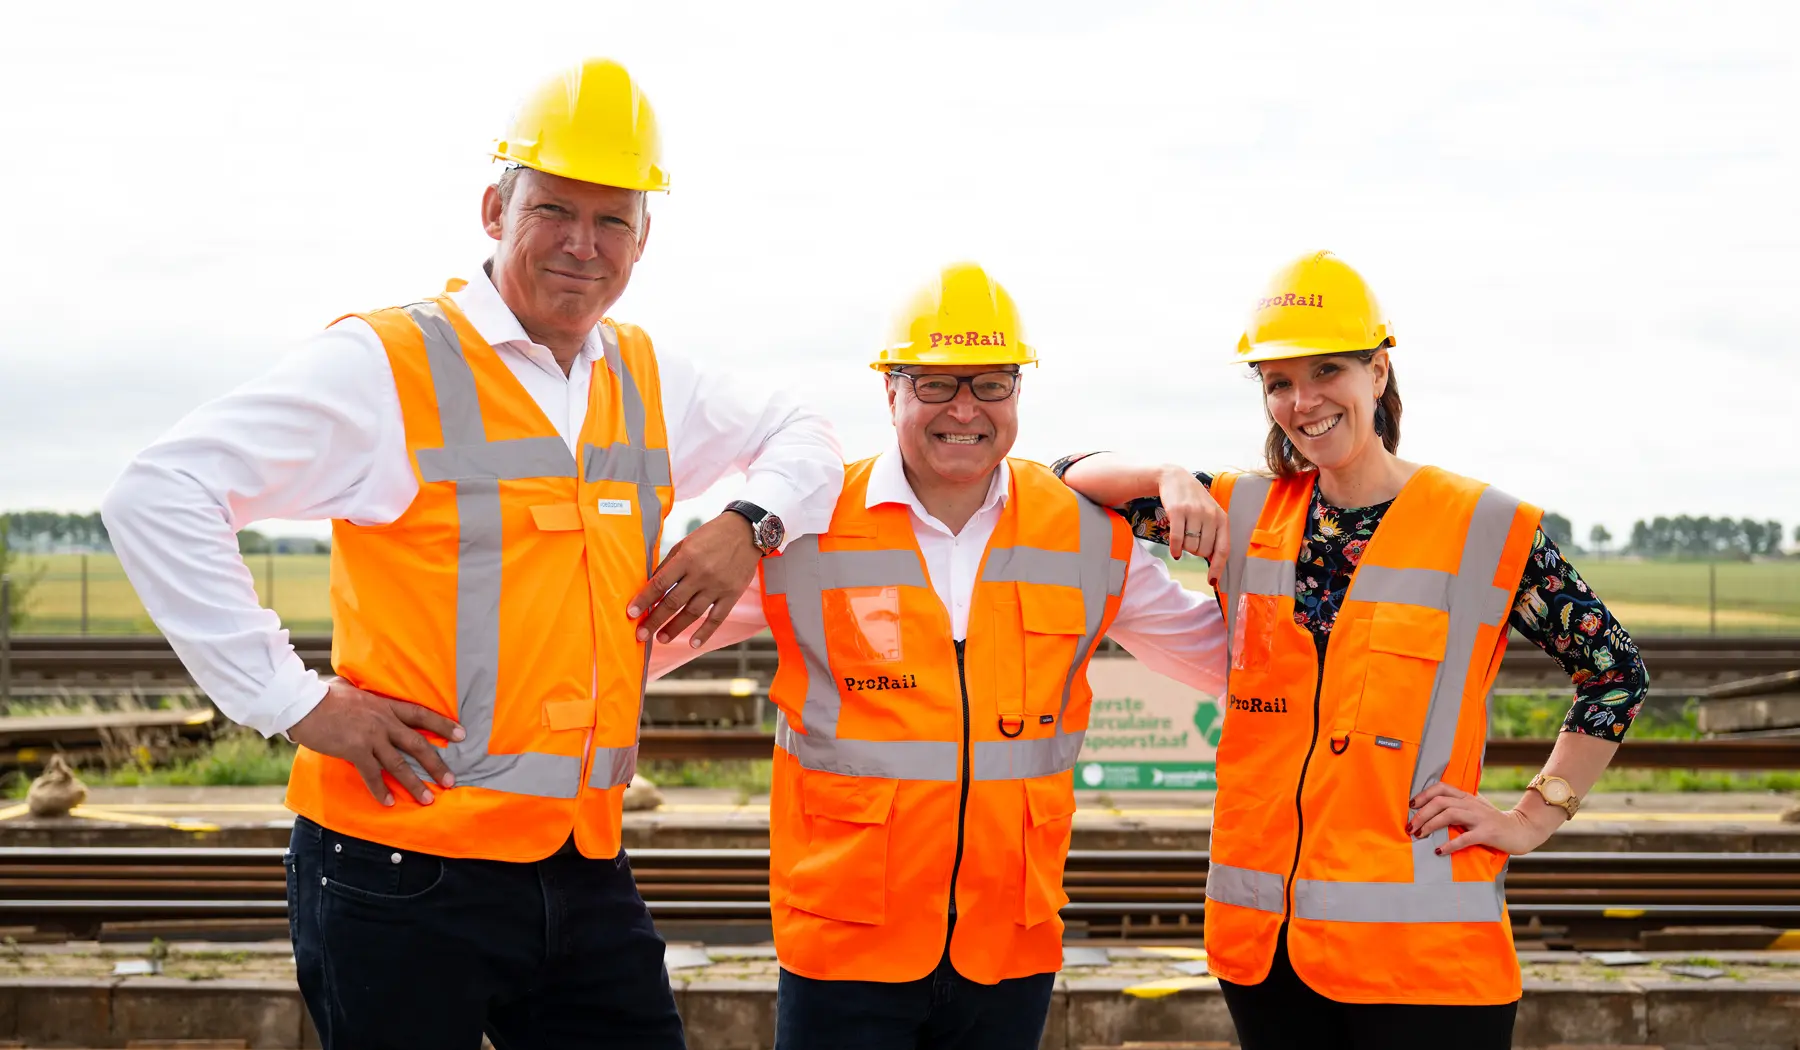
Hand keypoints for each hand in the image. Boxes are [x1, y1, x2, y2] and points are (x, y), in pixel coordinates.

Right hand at [285, 678, 464, 806]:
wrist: (302, 703)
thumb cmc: (324, 696)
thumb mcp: (353, 690)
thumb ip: (366, 696)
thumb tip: (362, 692)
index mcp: (385, 705)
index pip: (421, 714)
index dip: (443, 725)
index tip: (462, 735)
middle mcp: (383, 721)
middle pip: (417, 744)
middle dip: (436, 764)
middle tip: (450, 780)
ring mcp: (371, 736)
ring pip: (399, 764)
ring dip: (414, 784)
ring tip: (428, 799)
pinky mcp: (355, 750)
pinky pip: (373, 775)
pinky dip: (381, 790)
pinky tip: (389, 802)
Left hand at [626, 512, 762, 647]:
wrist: (746, 532)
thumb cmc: (711, 536)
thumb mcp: (686, 543)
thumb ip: (670, 564)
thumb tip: (651, 585)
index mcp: (687, 558)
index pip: (660, 583)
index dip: (644, 600)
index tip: (631, 613)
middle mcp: (701, 573)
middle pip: (673, 602)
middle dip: (655, 620)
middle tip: (641, 635)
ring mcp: (718, 586)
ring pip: (692, 613)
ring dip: (674, 628)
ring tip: (661, 639)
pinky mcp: (732, 594)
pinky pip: (717, 618)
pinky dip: (705, 632)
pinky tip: (693, 643)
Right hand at [1157, 465, 1227, 581]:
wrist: (1175, 478)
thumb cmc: (1194, 501)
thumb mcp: (1210, 515)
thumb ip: (1215, 535)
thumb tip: (1215, 562)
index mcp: (1222, 518)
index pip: (1223, 549)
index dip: (1217, 568)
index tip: (1211, 581)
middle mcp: (1210, 515)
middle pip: (1203, 551)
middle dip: (1195, 551)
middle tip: (1190, 541)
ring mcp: (1194, 513)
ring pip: (1190, 546)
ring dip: (1184, 547)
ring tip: (1183, 535)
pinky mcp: (1177, 511)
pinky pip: (1177, 539)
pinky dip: (1175, 549)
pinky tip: (1174, 553)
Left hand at [1407, 782, 1554, 856]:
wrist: (1521, 830)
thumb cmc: (1493, 821)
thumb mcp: (1474, 809)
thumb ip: (1457, 806)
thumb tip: (1431, 810)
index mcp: (1466, 797)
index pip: (1441, 788)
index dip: (1423, 795)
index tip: (1410, 805)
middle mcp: (1471, 804)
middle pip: (1440, 802)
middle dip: (1421, 814)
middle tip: (1410, 827)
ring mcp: (1479, 817)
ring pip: (1449, 814)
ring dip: (1430, 825)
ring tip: (1419, 835)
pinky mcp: (1487, 833)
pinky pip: (1465, 838)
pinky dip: (1450, 844)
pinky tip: (1439, 850)